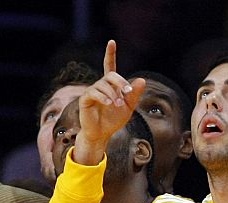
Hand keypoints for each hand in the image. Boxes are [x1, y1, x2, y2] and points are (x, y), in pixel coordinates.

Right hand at [73, 40, 145, 165]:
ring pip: (103, 85)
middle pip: (110, 75)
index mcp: (110, 85)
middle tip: (128, 92)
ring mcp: (92, 91)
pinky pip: (94, 93)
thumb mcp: (128, 107)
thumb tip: (142, 80)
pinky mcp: (85, 99)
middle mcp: (100, 85)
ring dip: (113, 94)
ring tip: (118, 105)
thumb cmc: (113, 121)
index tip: (111, 42)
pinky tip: (109, 103)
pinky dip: (103, 97)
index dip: (110, 54)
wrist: (101, 135)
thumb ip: (134, 94)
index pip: (110, 66)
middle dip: (120, 81)